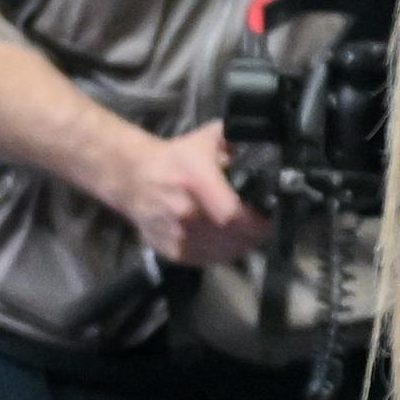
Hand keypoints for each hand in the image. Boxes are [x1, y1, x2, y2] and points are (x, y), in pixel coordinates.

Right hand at [112, 122, 269, 265]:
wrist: (132, 178)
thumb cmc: (174, 159)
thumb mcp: (205, 139)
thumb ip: (235, 138)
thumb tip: (264, 141)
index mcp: (197, 183)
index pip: (232, 214)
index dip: (256, 223)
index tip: (268, 218)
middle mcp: (186, 213)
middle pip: (231, 238)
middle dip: (253, 235)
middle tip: (261, 227)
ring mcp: (177, 235)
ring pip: (221, 253)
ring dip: (239, 246)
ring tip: (245, 234)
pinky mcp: (171, 251)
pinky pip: (206, 260)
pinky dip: (220, 254)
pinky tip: (225, 242)